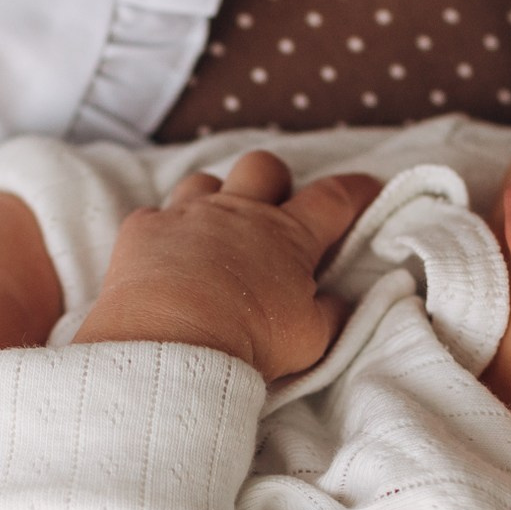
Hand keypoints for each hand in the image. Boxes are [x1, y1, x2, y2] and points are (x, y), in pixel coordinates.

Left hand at [75, 150, 380, 381]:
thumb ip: (330, 315)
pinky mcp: (143, 229)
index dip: (355, 190)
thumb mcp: (309, 339)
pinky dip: (163, 232)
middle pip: (264, 167)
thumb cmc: (248, 340)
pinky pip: (155, 215)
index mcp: (286, 236)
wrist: (169, 342)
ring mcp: (187, 215)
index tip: (367, 188)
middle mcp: (237, 212)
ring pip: (205, 181)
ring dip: (214, 198)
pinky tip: (164, 258)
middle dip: (275, 180)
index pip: (333, 199)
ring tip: (214, 232)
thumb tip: (339, 301)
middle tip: (275, 210)